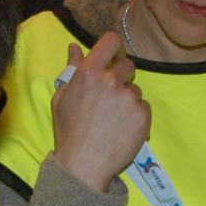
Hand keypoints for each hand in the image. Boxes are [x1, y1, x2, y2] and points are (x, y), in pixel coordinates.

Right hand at [50, 34, 149, 192]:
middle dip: (121, 77)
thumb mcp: (62, 98)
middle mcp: (111, 81)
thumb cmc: (69, 131)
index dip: (113, 47)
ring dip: (127, 100)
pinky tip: (122, 128)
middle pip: (128, 65)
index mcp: (89, 73)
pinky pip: (143, 107)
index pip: (111, 41)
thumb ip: (71, 70)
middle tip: (110, 97)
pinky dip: (136, 116)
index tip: (112, 57)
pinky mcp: (143, 115)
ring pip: (135, 90)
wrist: (84, 164)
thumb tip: (74, 47)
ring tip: (113, 119)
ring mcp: (129, 98)